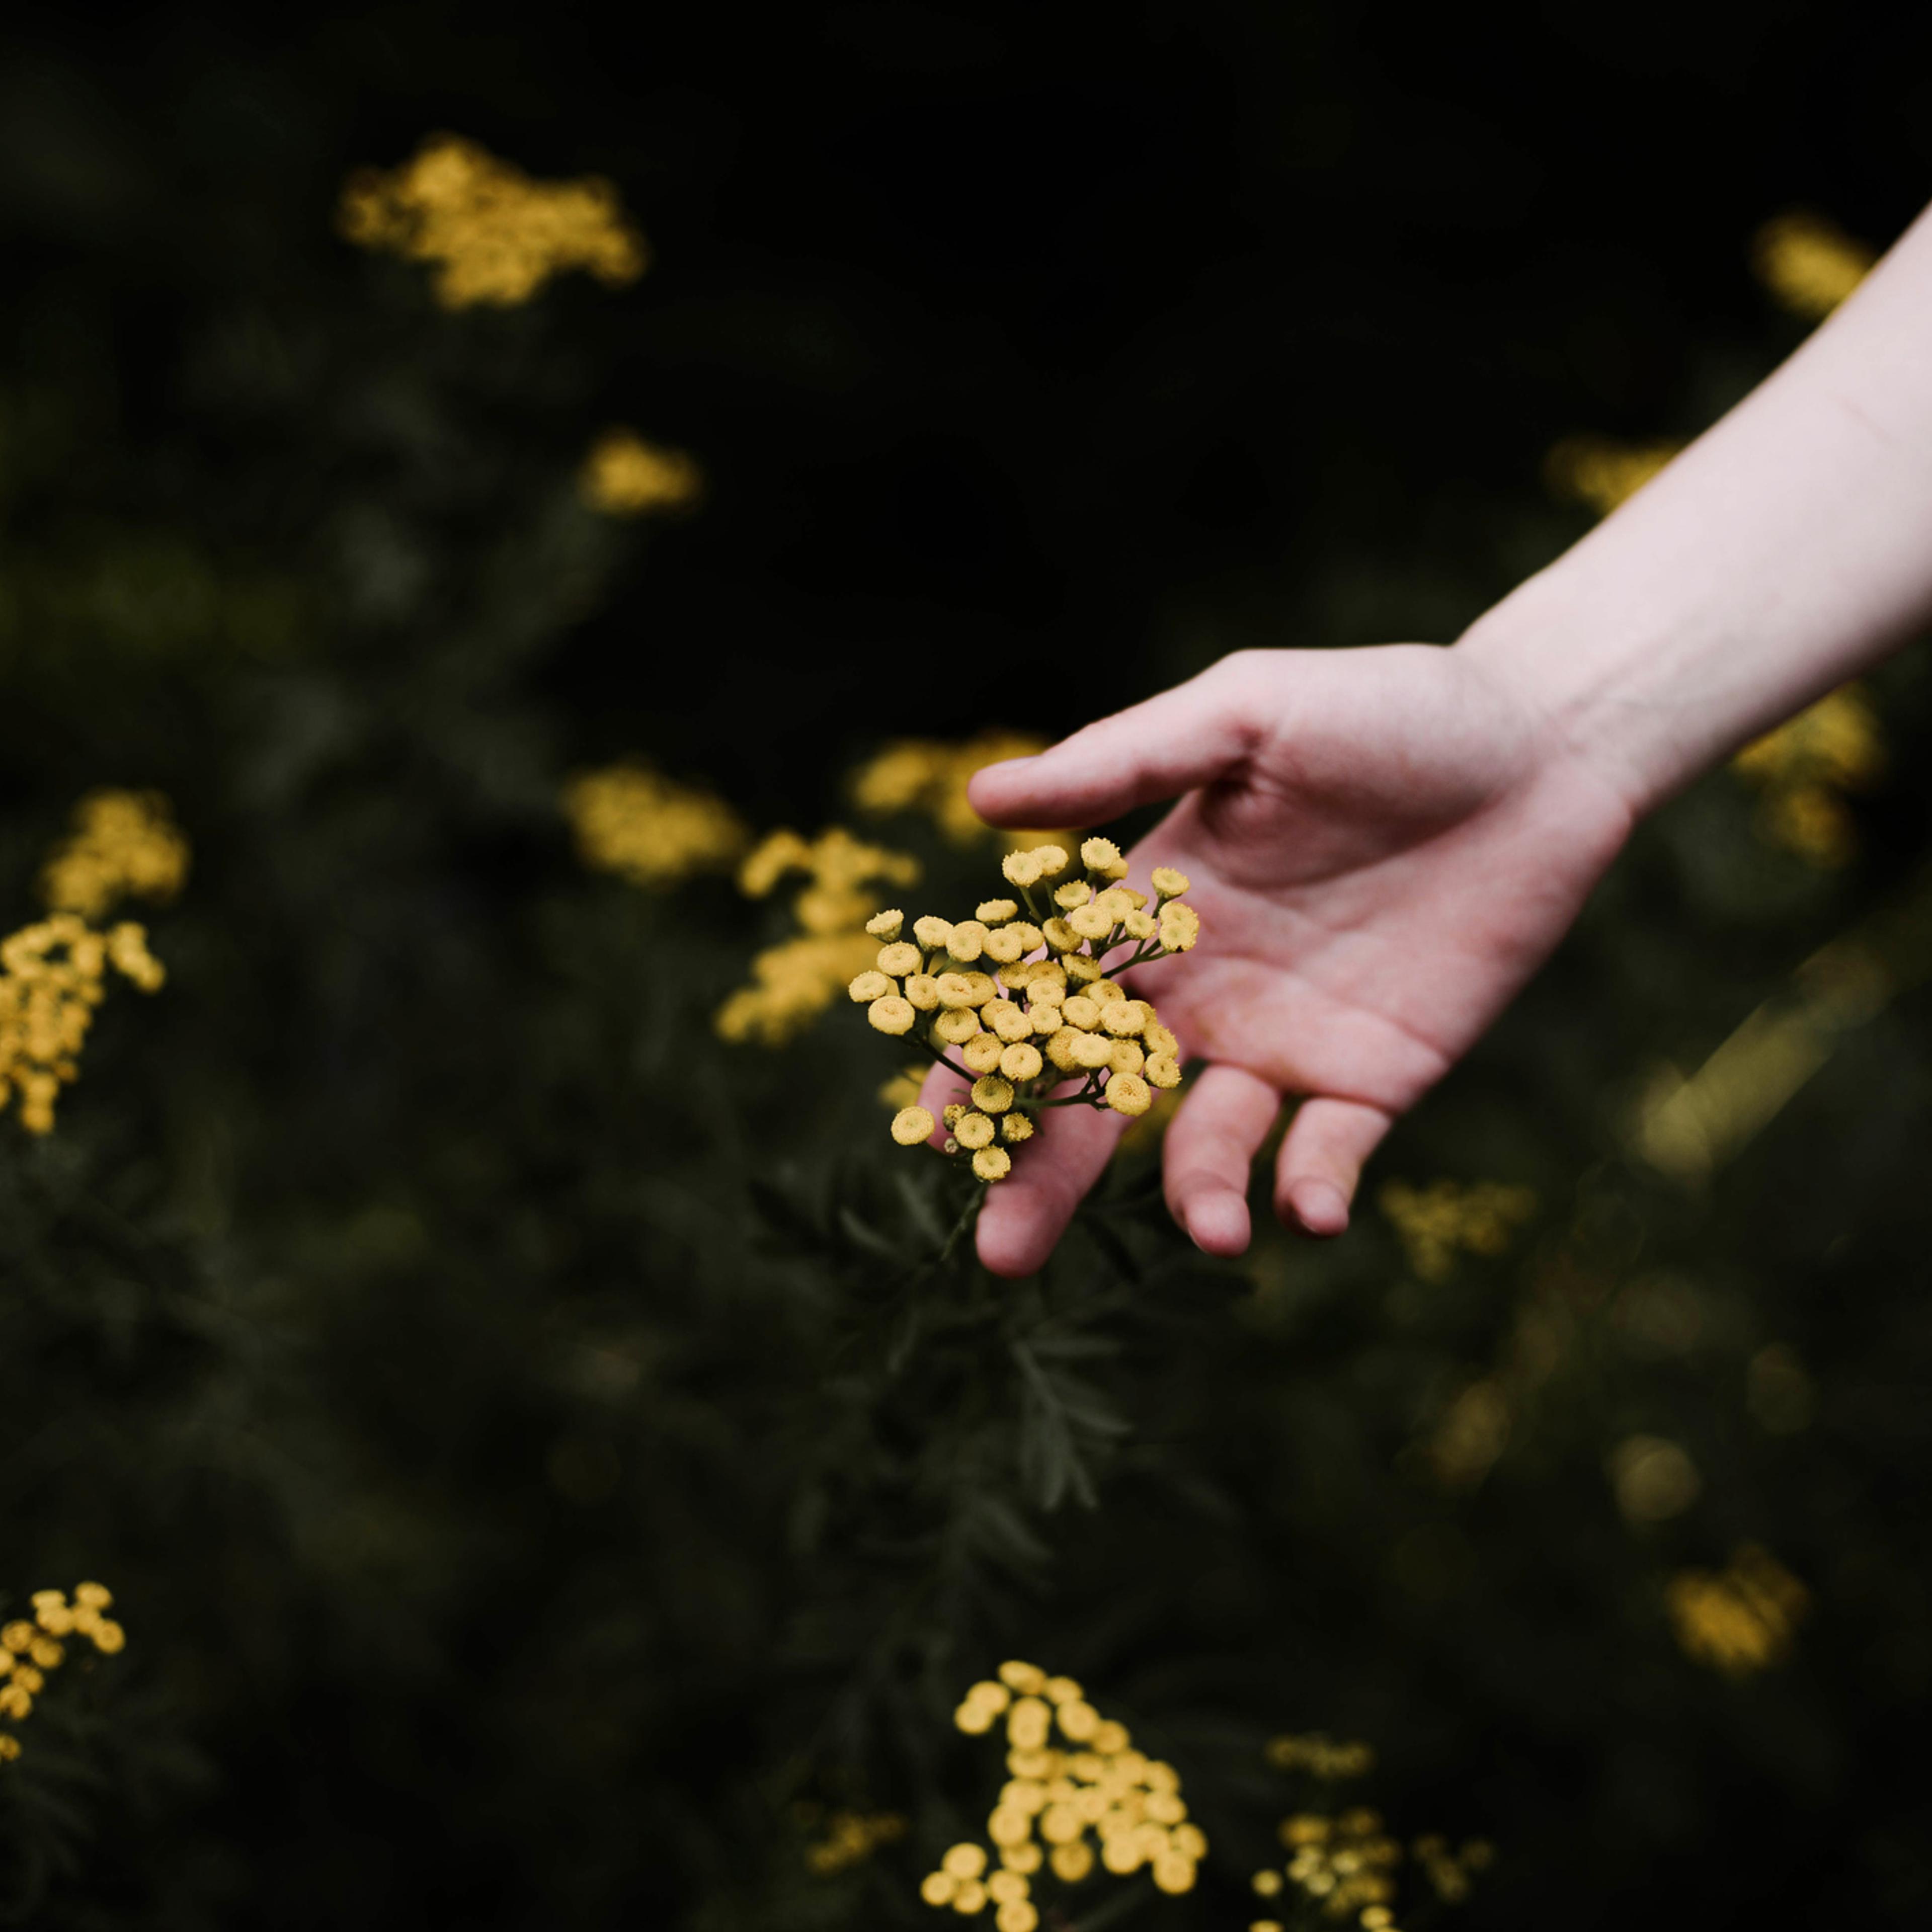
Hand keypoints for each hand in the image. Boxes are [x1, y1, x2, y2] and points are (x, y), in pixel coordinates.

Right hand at [920, 644, 1637, 1277]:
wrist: (1541, 747)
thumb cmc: (1388, 709)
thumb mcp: (1249, 715)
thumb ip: (1125, 759)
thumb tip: (980, 800)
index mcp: (1149, 909)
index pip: (1043, 998)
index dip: (986, 1061)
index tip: (938, 1127)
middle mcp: (1201, 989)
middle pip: (1099, 1095)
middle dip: (1045, 1174)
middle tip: (1000, 1252)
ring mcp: (1285, 1040)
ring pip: (1209, 1142)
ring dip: (1199, 1193)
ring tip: (1216, 1228)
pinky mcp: (1376, 1076)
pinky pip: (1329, 1150)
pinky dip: (1313, 1187)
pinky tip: (1309, 1211)